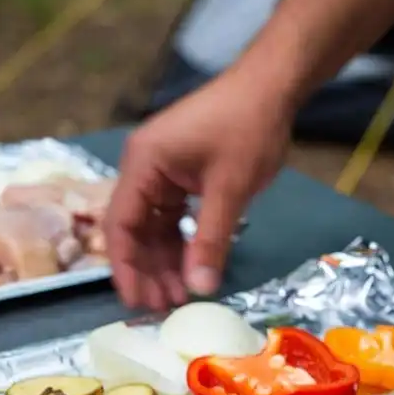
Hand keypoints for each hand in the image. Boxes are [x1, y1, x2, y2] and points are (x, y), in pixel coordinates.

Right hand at [102, 72, 291, 310]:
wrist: (272, 85)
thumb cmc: (248, 129)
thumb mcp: (230, 190)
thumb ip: (210, 241)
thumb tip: (199, 289)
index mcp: (142, 164)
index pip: (120, 225)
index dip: (126, 268)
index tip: (137, 303)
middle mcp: (141, 167)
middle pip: (133, 229)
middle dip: (147, 270)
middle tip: (164, 309)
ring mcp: (159, 170)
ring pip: (152, 226)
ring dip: (164, 260)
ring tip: (180, 296)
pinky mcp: (178, 173)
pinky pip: (170, 216)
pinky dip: (179, 242)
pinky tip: (191, 269)